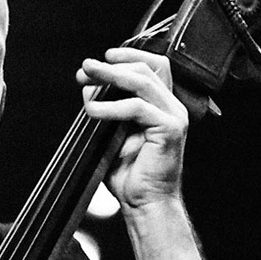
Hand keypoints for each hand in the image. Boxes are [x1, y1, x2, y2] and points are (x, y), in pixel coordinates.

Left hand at [77, 47, 188, 212]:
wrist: (143, 202)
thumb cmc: (128, 173)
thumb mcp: (111, 132)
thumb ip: (105, 107)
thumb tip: (88, 86)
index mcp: (161, 105)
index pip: (152, 65)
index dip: (127, 56)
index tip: (99, 59)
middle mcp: (171, 106)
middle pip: (146, 68)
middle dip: (111, 66)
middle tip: (86, 69)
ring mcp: (174, 116)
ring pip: (142, 81)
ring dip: (110, 76)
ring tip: (86, 79)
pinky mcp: (170, 129)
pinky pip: (137, 107)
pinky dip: (111, 107)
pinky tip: (92, 111)